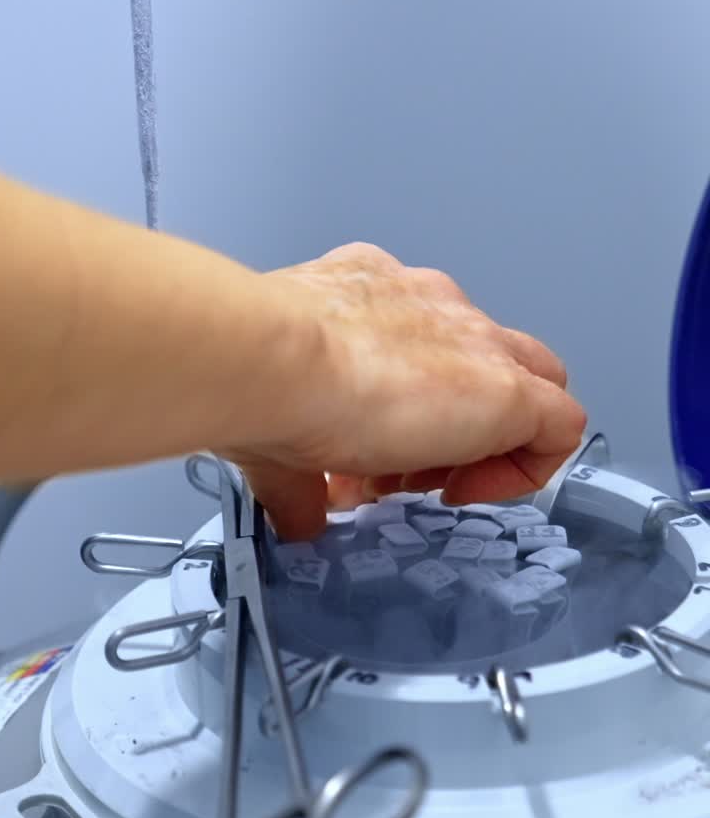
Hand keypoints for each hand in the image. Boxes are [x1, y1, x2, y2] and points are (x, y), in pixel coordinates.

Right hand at [220, 243, 586, 539]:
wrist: (272, 363)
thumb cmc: (259, 378)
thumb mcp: (278, 433)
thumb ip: (297, 479)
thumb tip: (293, 518)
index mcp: (370, 299)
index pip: (417, 347)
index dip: (401, 412)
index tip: (369, 455)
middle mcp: (427, 304)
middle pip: (479, 359)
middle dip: (448, 424)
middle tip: (400, 470)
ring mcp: (473, 338)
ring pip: (526, 384)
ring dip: (484, 444)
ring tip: (429, 485)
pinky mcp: (506, 389)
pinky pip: (558, 426)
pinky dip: (527, 468)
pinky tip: (470, 492)